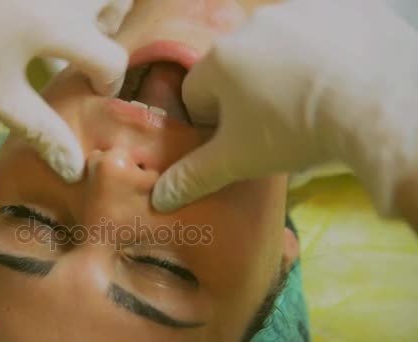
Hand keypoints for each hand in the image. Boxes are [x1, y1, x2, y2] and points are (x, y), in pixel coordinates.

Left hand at [0, 0, 133, 181]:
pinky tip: (36, 15)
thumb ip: (43, 129)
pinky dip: (63, 2)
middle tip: (86, 48)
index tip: (92, 91)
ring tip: (66, 28)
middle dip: (111, 27)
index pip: (111, 57)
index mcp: (58, 25)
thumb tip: (74, 169)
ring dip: (91, 7)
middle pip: (118, 1)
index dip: (108, 82)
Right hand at [152, 0, 417, 223]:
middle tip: (275, 126)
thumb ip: (194, 176)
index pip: (196, 93)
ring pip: (275, 49)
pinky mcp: (336, 8)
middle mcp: (250, 27)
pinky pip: (316, 34)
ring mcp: (296, 13)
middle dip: (246, 96)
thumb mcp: (239, 160)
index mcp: (219, 60)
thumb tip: (158, 197)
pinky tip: (338, 79)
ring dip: (283, 72)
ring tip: (311, 103)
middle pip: (235, 69)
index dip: (211, 122)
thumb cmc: (294, 131)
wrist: (376, 105)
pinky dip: (321, 54)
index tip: (237, 140)